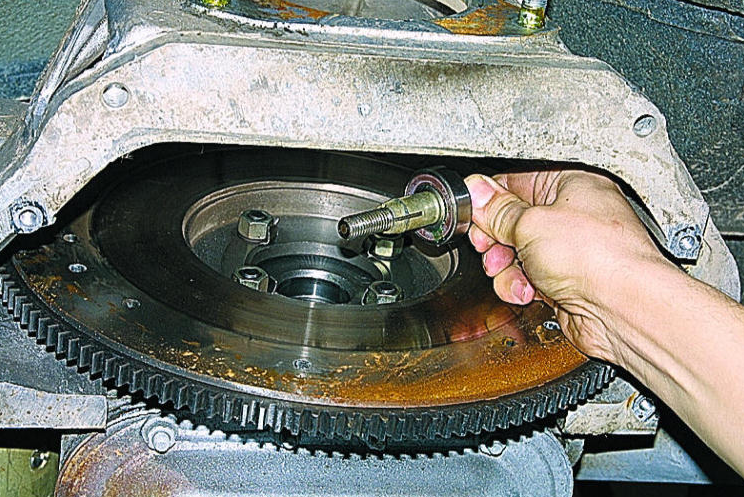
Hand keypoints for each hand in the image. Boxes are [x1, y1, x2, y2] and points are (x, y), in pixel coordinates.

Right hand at [465, 170, 671, 361]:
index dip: (491, 198)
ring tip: (510, 271)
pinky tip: (526, 290)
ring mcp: (569, 251)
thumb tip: (476, 192)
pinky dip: (519, 286)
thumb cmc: (600, 259)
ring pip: (516, 253)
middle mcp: (573, 216)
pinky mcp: (564, 282)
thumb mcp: (530, 224)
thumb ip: (497, 210)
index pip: (518, 182)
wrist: (623, 311)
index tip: (473, 211)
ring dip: (504, 266)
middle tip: (489, 244)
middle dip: (495, 238)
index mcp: (572, 185)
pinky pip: (527, 279)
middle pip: (514, 221)